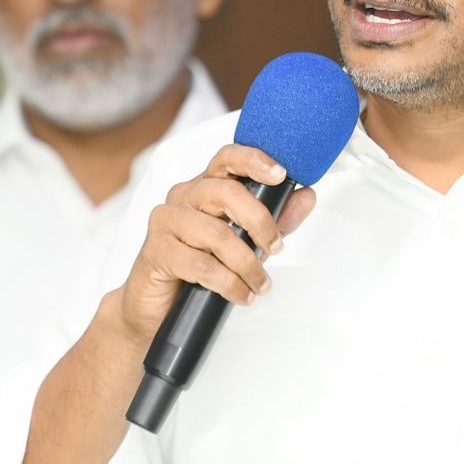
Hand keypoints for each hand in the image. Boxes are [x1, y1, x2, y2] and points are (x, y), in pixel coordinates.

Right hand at [113, 145, 316, 342]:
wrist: (157, 305)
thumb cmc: (201, 266)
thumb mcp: (248, 241)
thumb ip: (277, 218)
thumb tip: (307, 196)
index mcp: (205, 186)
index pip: (228, 158)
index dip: (254, 161)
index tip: (281, 174)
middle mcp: (184, 196)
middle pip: (227, 193)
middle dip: (260, 222)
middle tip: (275, 248)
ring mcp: (166, 220)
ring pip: (217, 233)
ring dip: (248, 264)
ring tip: (260, 284)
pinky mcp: (156, 250)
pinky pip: (202, 264)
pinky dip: (229, 283)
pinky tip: (241, 294)